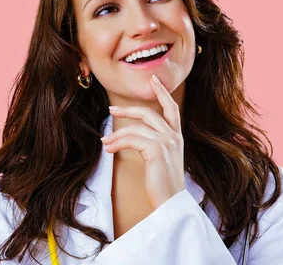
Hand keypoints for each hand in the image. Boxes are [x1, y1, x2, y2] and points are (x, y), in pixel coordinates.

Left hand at [101, 75, 184, 208]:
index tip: (154, 80)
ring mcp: (167, 142)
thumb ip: (154, 145)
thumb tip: (131, 135)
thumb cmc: (163, 185)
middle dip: (128, 110)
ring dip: (117, 134)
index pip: (172, 109)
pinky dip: (117, 142)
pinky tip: (109, 148)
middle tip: (111, 111)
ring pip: (136, 128)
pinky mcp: (156, 150)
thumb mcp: (162, 160)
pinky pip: (132, 139)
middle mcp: (174, 136)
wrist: (171, 203)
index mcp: (177, 137)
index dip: (163, 93)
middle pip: (149, 113)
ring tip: (105, 142)